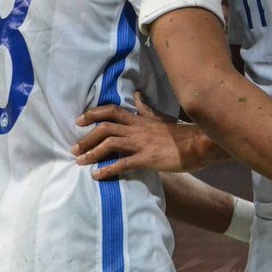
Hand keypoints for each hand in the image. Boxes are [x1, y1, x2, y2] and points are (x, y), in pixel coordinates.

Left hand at [73, 93, 208, 174]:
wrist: (197, 143)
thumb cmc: (178, 133)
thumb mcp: (160, 117)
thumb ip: (146, 109)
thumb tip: (137, 95)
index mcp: (139, 120)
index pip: (111, 111)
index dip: (93, 114)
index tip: (79, 120)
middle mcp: (136, 129)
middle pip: (105, 128)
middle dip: (86, 137)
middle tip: (74, 148)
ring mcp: (141, 143)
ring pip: (110, 143)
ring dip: (92, 153)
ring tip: (80, 162)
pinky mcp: (146, 158)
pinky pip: (123, 163)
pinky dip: (107, 169)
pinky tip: (97, 175)